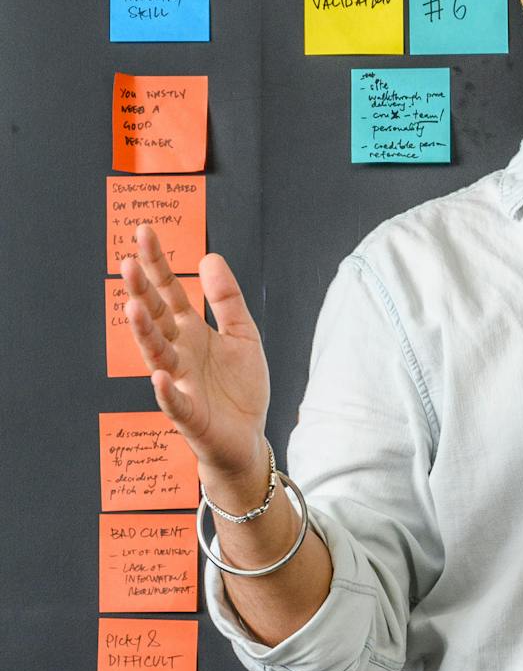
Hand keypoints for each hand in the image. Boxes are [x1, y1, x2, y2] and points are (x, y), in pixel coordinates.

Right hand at [118, 223, 271, 489]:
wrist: (247, 438)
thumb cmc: (239, 389)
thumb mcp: (243, 335)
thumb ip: (227, 300)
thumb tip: (209, 257)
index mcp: (190, 332)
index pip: (168, 292)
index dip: (157, 264)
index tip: (144, 232)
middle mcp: (178, 353)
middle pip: (156, 318)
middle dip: (142, 291)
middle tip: (128, 263)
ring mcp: (180, 383)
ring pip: (157, 355)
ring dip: (144, 332)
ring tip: (134, 307)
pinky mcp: (188, 415)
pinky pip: (174, 402)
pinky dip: (165, 391)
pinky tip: (159, 376)